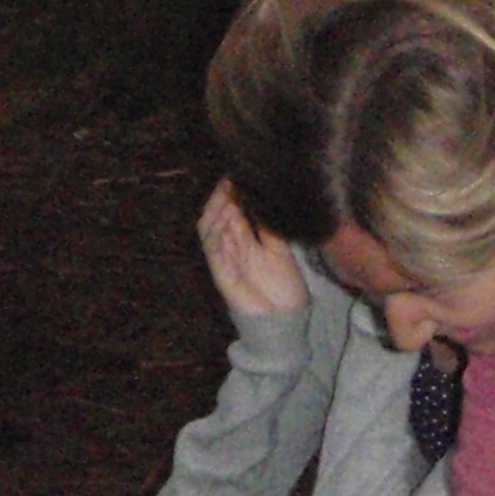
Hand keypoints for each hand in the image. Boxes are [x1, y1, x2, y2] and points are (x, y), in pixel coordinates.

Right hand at [198, 181, 306, 319]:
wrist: (285, 320)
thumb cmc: (283, 286)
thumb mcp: (279, 248)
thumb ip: (268, 226)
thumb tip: (261, 198)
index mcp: (242, 240)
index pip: (229, 211)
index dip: (229, 194)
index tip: (235, 175)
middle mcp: (230, 248)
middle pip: (214, 217)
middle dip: (219, 199)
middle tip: (227, 182)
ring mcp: (224, 262)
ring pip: (209, 232)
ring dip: (215, 214)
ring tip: (225, 198)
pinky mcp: (223, 277)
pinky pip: (214, 255)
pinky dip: (216, 238)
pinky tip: (223, 223)